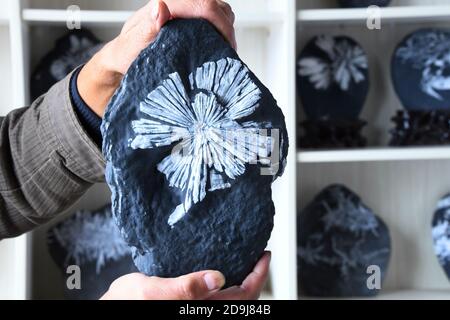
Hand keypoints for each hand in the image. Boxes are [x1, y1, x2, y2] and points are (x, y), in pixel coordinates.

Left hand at [78, 0, 235, 116]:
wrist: (122, 60)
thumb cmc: (126, 56)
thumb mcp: (132, 46)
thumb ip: (146, 28)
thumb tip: (160, 7)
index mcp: (163, 6)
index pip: (204, 5)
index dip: (222, 25)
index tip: (228, 46)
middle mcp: (174, 4)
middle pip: (215, 4)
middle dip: (227, 27)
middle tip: (228, 51)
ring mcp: (182, 10)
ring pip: (217, 9)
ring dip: (225, 28)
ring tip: (223, 50)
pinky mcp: (187, 19)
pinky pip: (212, 18)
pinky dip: (220, 29)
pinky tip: (216, 46)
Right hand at [100, 252, 270, 299]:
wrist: (113, 306)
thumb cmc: (127, 303)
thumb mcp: (153, 291)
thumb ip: (186, 287)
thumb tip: (217, 278)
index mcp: (199, 308)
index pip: (243, 296)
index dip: (258, 276)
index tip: (264, 256)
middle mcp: (201, 309)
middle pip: (241, 298)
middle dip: (254, 276)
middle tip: (258, 254)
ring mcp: (196, 307)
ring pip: (230, 296)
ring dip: (242, 279)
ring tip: (245, 257)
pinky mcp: (189, 302)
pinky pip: (215, 293)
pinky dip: (224, 280)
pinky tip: (221, 264)